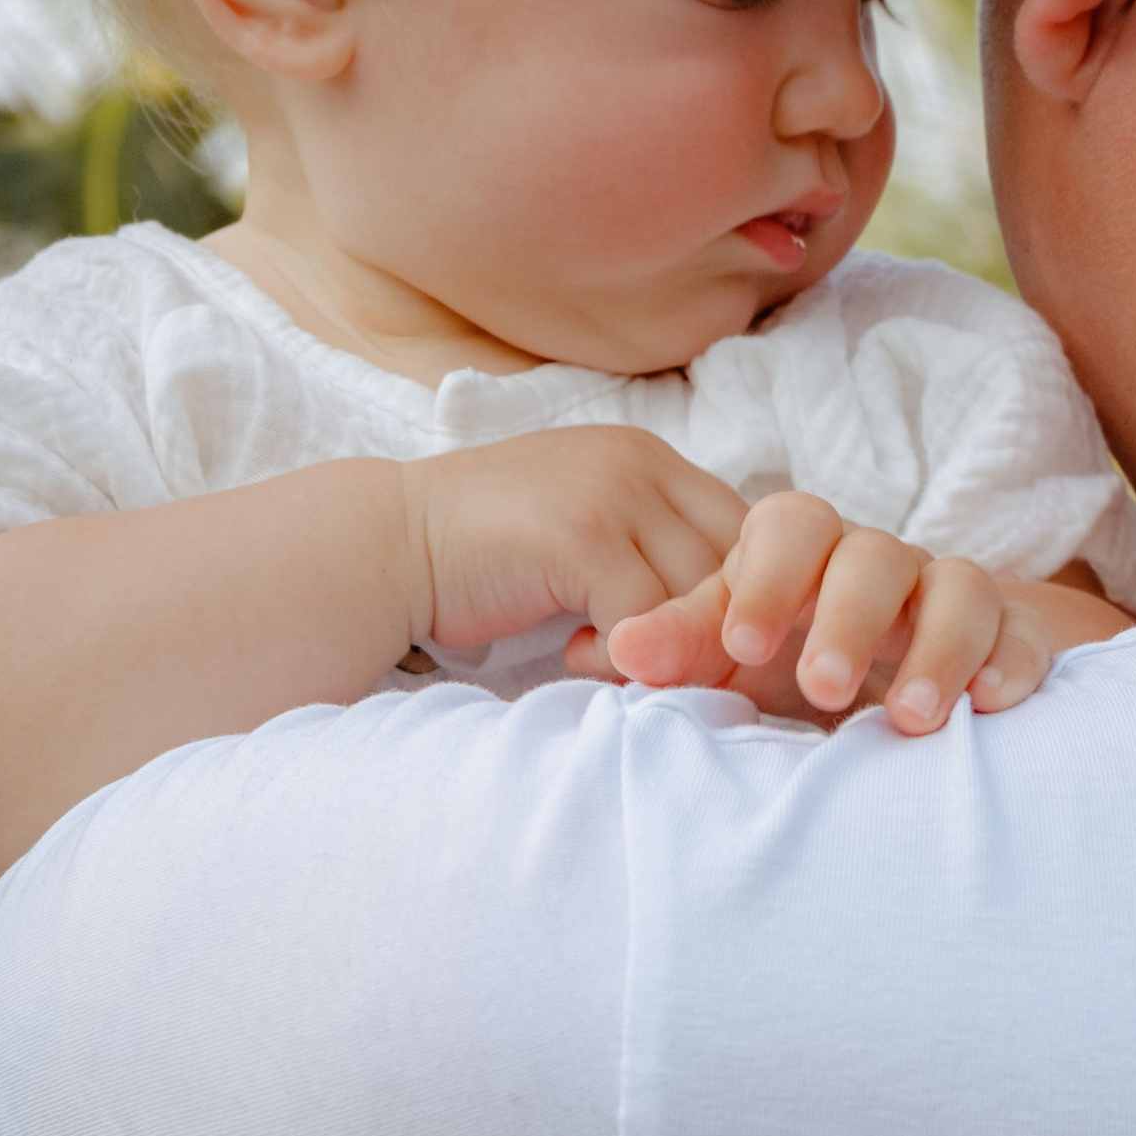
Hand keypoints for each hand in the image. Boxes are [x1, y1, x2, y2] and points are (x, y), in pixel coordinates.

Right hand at [400, 427, 749, 658]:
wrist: (388, 545)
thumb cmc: (487, 560)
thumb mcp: (586, 537)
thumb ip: (651, 556)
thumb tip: (732, 628)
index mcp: (651, 458)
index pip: (748, 532)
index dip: (743, 601)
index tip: (709, 657)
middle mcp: (642, 462)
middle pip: (739, 563)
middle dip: (721, 635)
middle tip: (677, 677)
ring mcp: (614, 492)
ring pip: (700, 595)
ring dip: (670, 651)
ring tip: (614, 667)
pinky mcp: (582, 535)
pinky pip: (648, 618)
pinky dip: (623, 658)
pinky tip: (575, 657)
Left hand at [601, 495, 1129, 731]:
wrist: (885, 681)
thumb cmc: (787, 659)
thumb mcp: (728, 656)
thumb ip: (672, 646)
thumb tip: (600, 648)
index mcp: (803, 553)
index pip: (788, 525)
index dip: (768, 577)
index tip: (742, 645)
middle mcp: (880, 564)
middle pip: (873, 555)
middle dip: (849, 620)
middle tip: (817, 688)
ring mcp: (950, 597)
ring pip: (960, 587)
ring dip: (937, 648)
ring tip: (910, 718)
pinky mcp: (1011, 638)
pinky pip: (1026, 634)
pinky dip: (1013, 661)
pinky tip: (990, 705)